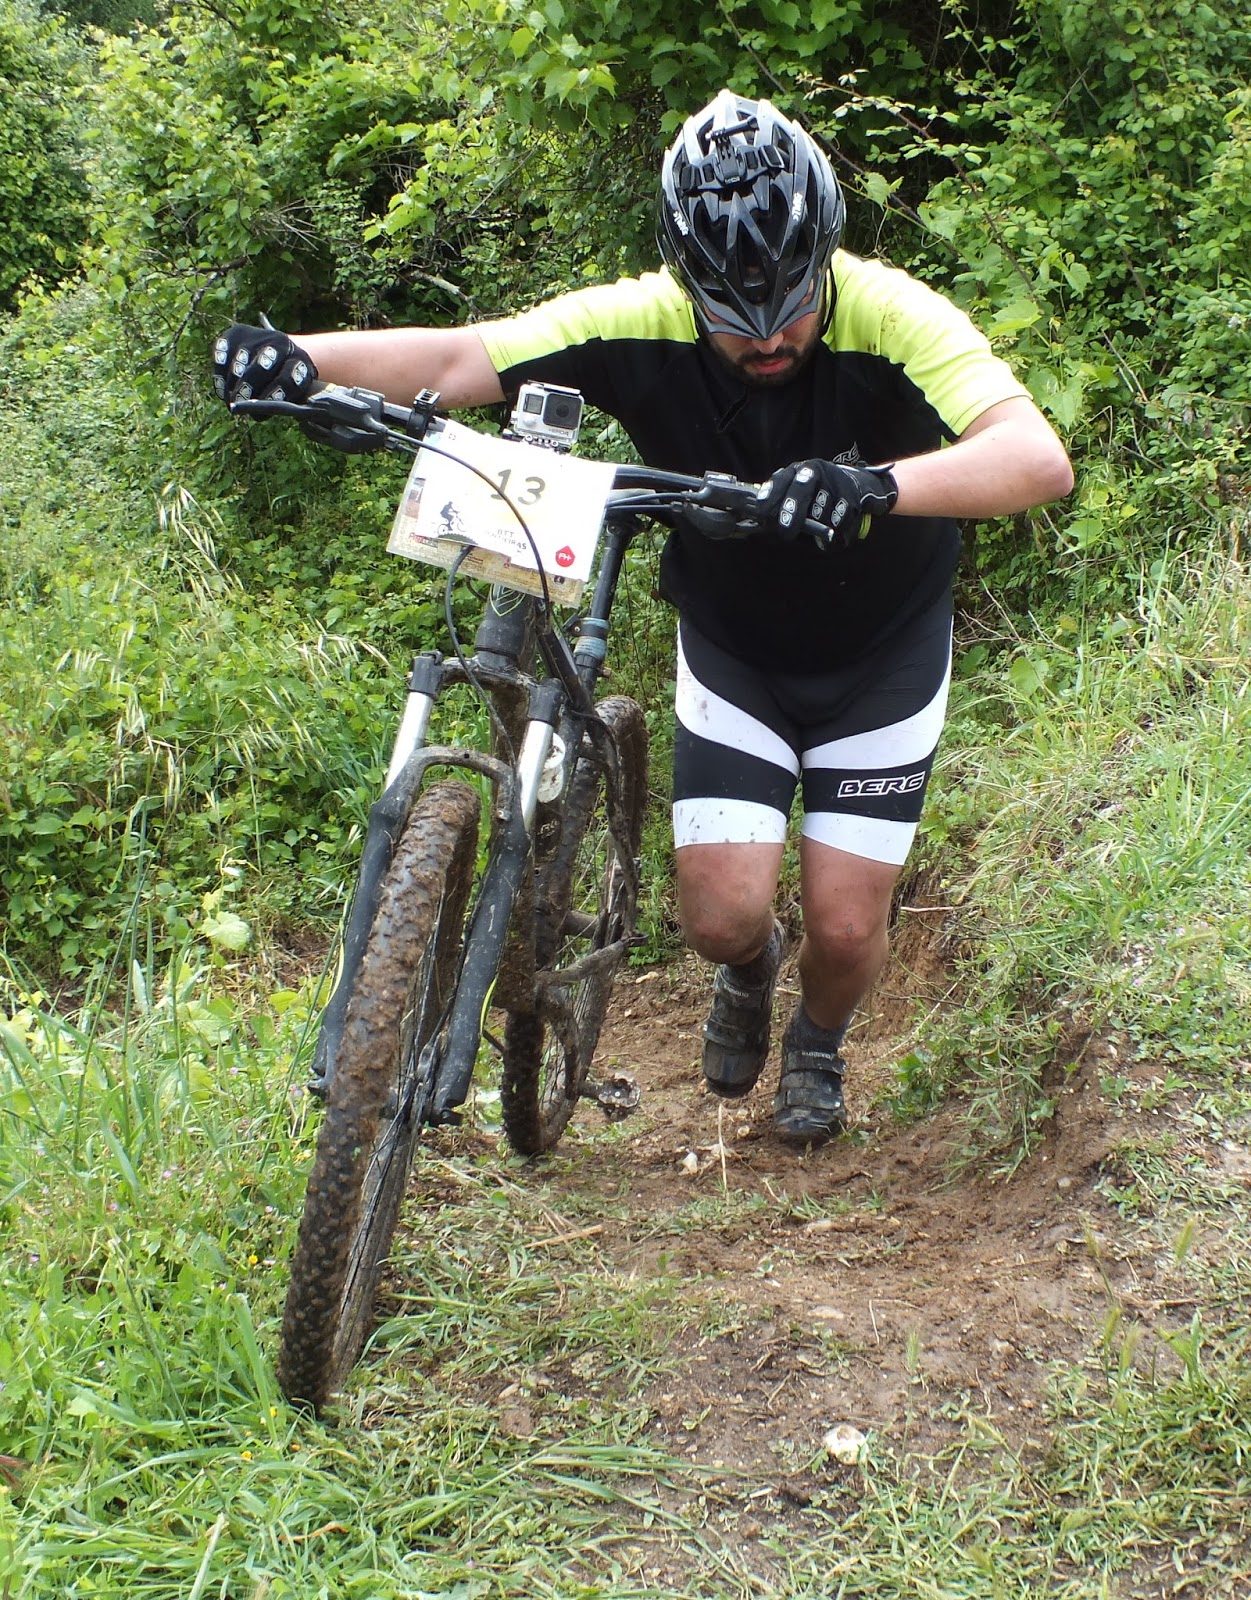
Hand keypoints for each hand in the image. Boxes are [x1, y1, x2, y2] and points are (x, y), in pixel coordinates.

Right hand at [212, 323, 317, 405]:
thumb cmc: (284, 382)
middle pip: (262, 367)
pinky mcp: (235, 334)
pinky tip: (223, 389)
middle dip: (248, 388)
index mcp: (300, 360)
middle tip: (239, 404)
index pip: (288, 380)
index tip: (260, 411)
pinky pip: (221, 356)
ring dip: (232, 386)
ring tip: (231, 401)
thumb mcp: (293, 393)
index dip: (273, 397)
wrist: (277, 353)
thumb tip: (258, 412)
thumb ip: (283, 404)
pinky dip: (220, 376)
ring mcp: (258, 336)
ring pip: (239, 363)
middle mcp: (280, 342)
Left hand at [755, 458, 898, 549]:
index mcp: (795, 471)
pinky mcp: (850, 497)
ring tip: (817, 530)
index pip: (780, 480)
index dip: (770, 496)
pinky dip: (834, 532)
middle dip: (792, 512)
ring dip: (816, 526)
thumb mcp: (793, 496)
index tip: (762, 513)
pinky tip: (832, 531)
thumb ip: (777, 510)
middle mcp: (814, 471)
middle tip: (785, 533)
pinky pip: (839, 520)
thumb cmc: (811, 497)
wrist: (848, 485)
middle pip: (801, 489)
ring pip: (820, 511)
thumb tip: (759, 530)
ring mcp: (833, 482)